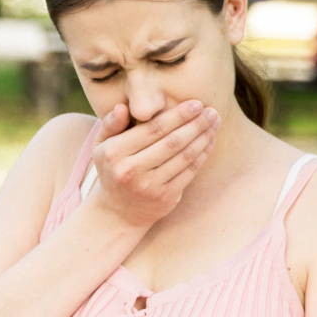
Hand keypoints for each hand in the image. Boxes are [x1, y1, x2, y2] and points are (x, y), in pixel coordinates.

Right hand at [91, 100, 221, 228]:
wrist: (118, 213)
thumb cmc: (112, 170)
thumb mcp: (101, 147)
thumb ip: (111, 125)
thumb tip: (123, 107)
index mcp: (115, 153)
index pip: (152, 129)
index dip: (177, 115)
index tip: (196, 103)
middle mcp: (131, 170)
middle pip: (172, 142)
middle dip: (195, 124)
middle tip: (212, 111)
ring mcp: (150, 186)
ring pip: (183, 156)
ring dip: (203, 137)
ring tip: (215, 122)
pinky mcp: (165, 198)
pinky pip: (189, 172)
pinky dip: (202, 155)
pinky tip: (210, 141)